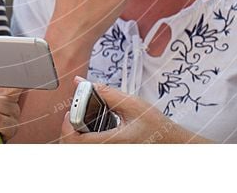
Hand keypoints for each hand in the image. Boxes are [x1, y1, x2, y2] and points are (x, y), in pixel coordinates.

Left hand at [59, 79, 207, 143]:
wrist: (169, 142)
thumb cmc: (154, 125)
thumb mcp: (131, 104)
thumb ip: (105, 92)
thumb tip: (82, 83)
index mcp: (112, 142)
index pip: (77, 141)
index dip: (66, 125)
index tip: (68, 111)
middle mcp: (108, 151)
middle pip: (73, 147)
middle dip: (68, 129)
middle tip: (72, 113)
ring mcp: (108, 153)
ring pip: (80, 149)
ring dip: (75, 134)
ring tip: (81, 118)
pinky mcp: (109, 151)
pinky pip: (89, 148)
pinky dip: (83, 138)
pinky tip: (90, 126)